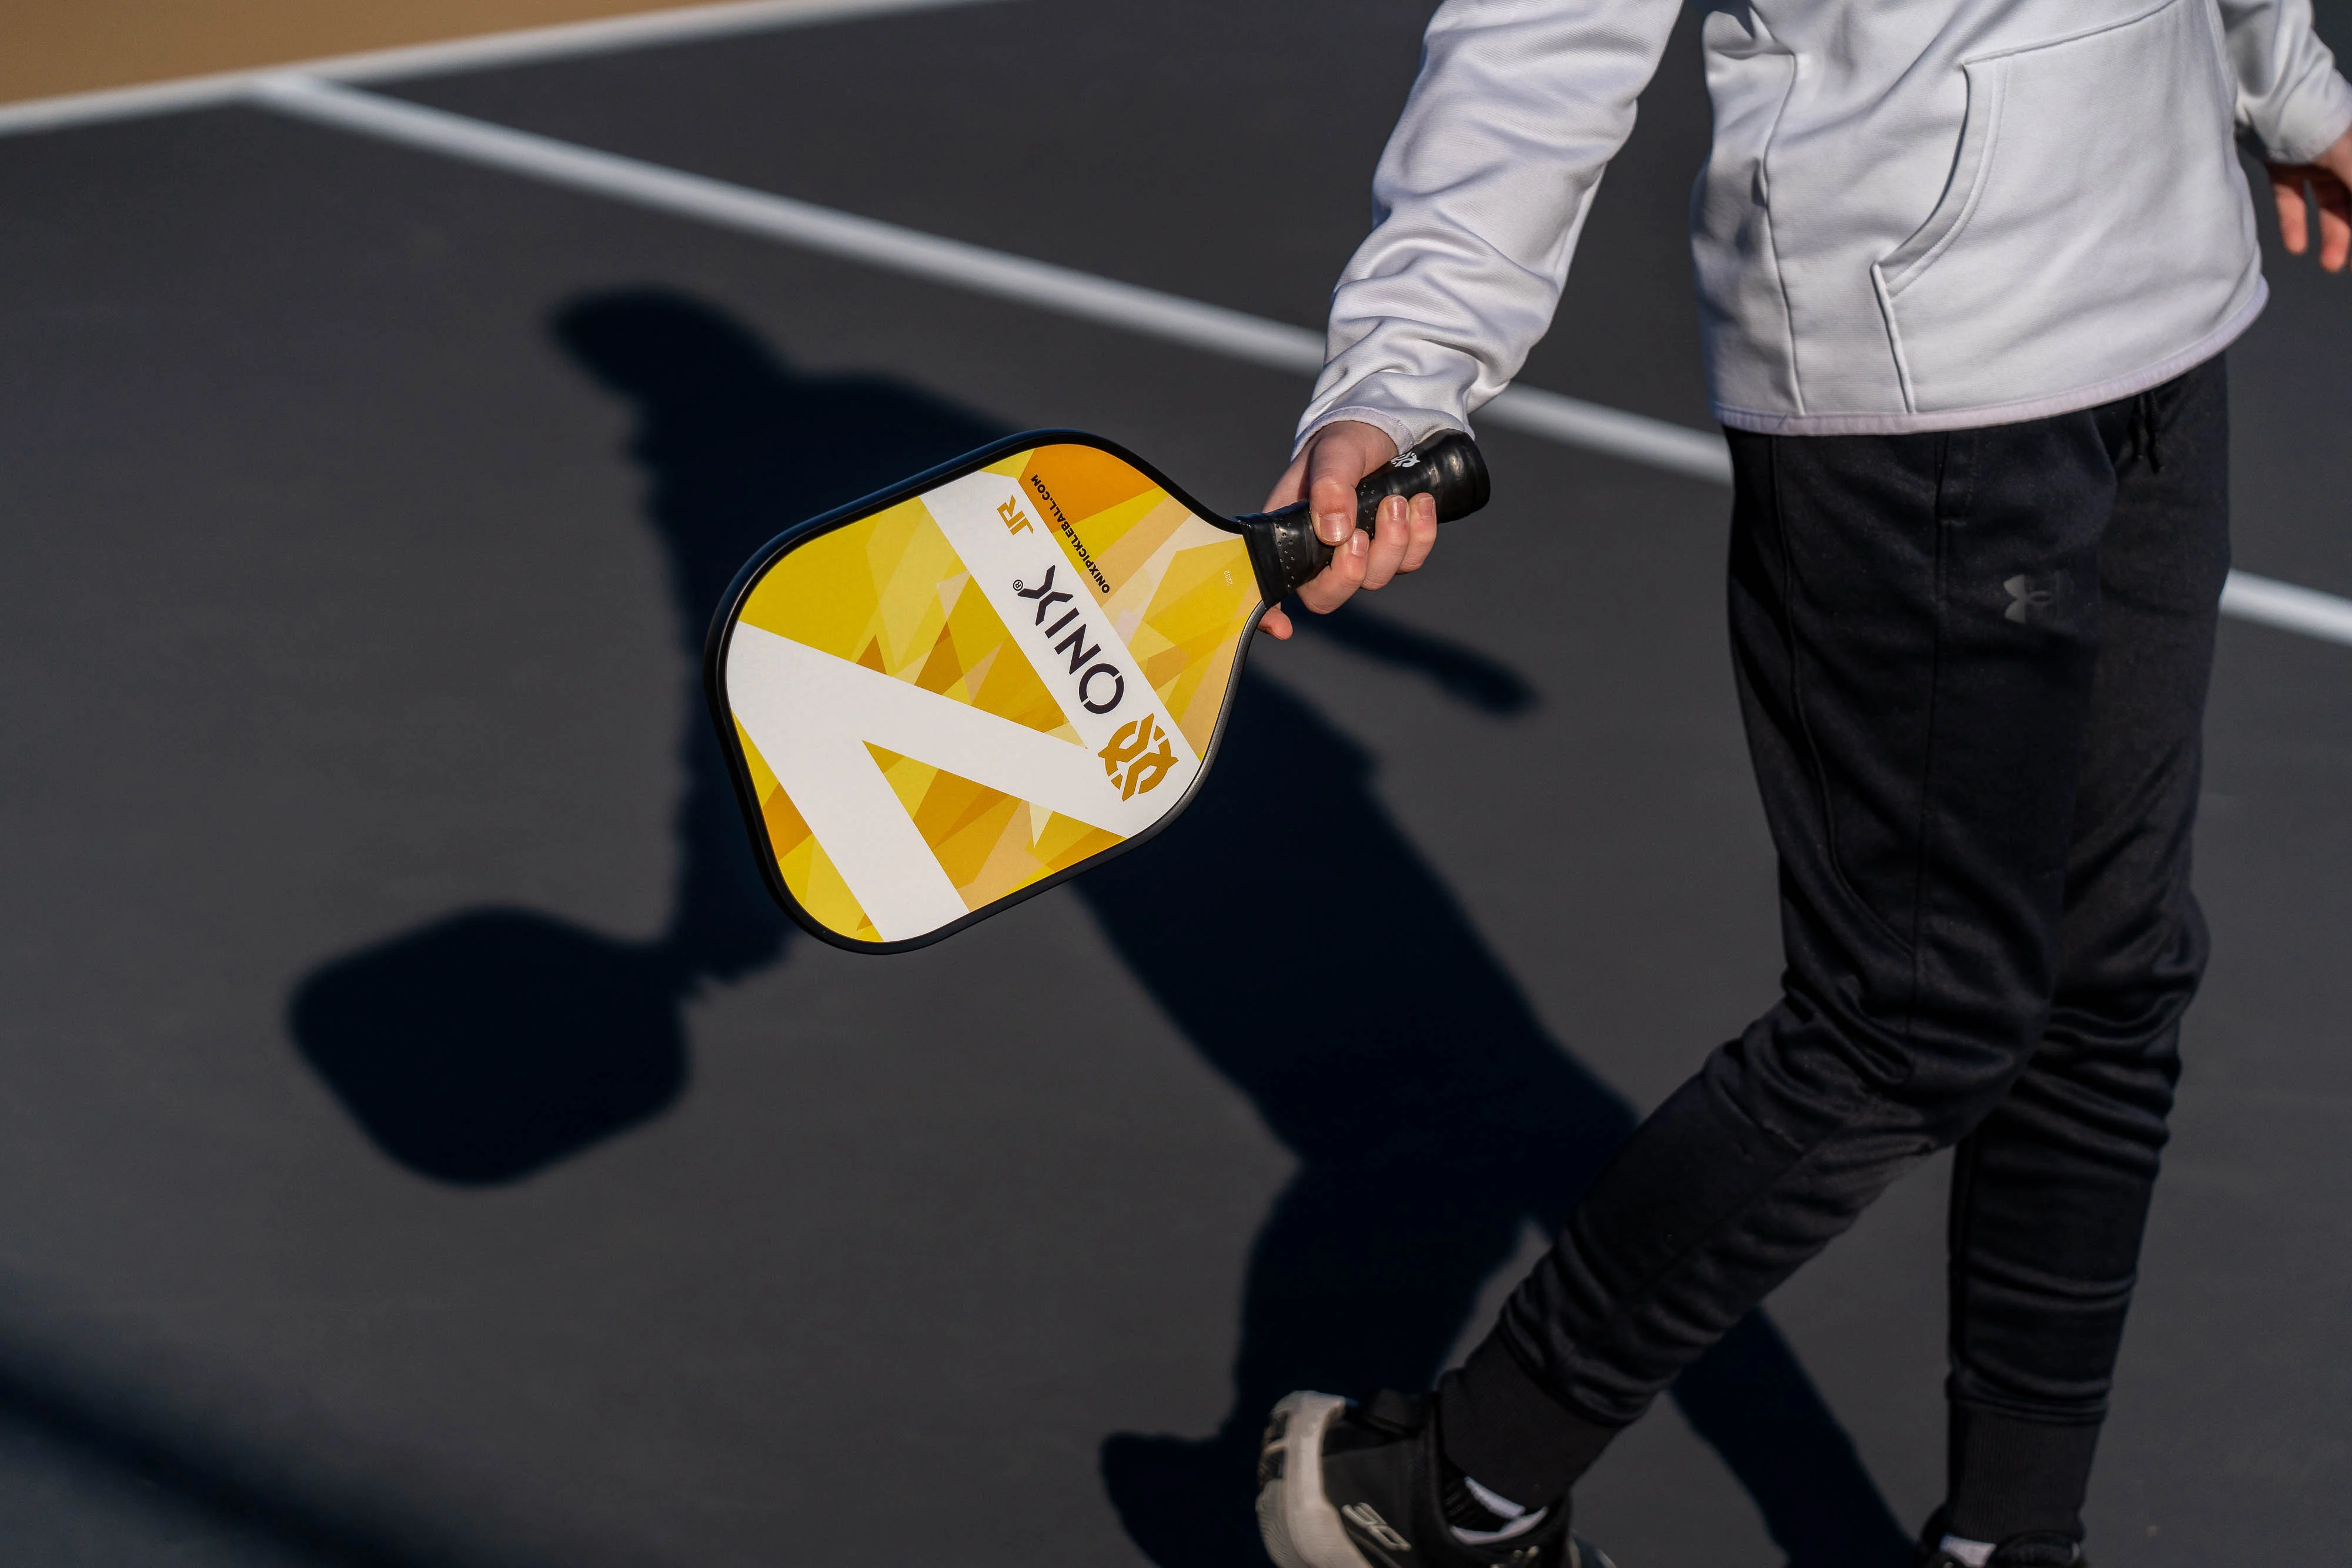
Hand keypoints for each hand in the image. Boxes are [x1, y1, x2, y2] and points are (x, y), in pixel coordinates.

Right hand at [1255, 420, 1441, 639]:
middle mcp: (1318, 551)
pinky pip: (1410, 562)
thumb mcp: (1334, 451)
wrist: (1385, 430)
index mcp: (1287, 532)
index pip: (1271, 582)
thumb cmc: (1345, 440)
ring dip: (1392, 543)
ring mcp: (1358, 553)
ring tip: (1398, 500)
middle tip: (1362, 532)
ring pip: (1375, 579)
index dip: (1270, 613)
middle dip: (1351, 571)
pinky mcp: (1392, 549)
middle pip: (1327, 596)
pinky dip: (1421, 537)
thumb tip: (1334, 531)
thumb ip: (1329, 484)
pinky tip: (1421, 504)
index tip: (1283, 628)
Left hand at [2266, 125, 2351, 270]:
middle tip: (2351, 269)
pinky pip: (2293, 200)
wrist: (2267, 97)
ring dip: (2331, 235)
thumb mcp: (2349, 156)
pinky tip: (2296, 248)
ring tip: (2328, 265)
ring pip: (2328, 205)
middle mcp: (2346, 155)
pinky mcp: (2285, 165)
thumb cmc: (2318, 119)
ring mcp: (2316, 160)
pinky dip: (2294, 223)